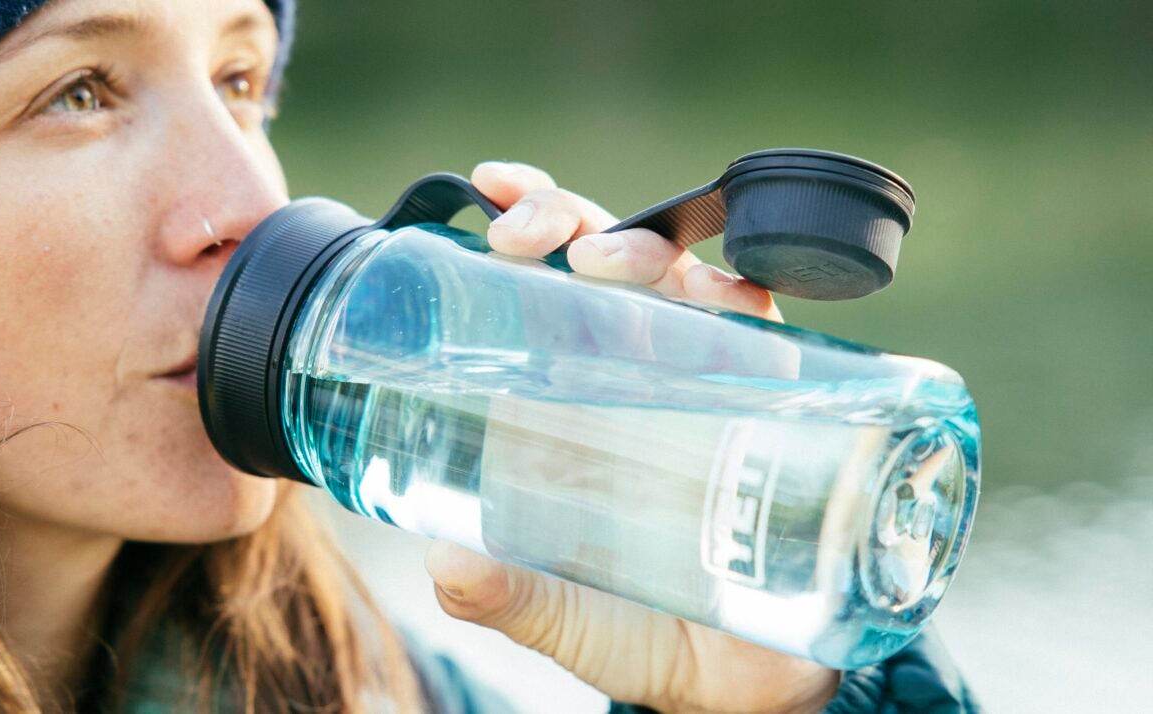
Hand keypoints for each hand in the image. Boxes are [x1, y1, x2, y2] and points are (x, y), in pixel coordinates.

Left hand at [423, 162, 837, 713]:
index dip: (525, 231)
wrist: (759, 686)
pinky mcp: (782, 405)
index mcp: (580, 407)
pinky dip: (749, 295)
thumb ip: (514, 599)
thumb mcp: (573, 622)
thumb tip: (445, 564)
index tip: (493, 198)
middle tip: (536, 236)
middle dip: (574, 223)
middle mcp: (646, 379)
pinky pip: (771, 330)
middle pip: (612, 267)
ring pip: (686, 279)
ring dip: (648, 248)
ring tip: (606, 260)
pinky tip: (730, 294)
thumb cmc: (654, 639)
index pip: (548, 294)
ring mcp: (714, 385)